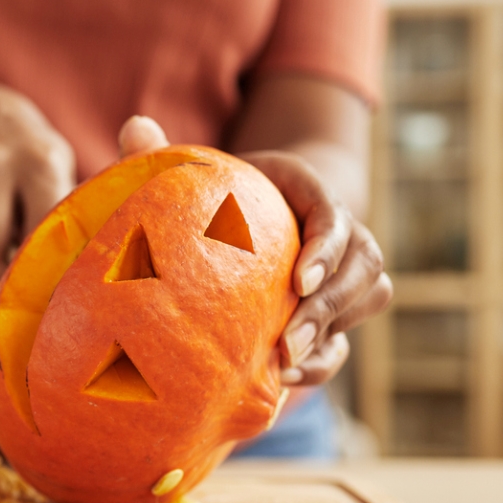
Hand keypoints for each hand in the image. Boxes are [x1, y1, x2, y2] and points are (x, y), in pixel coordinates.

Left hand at [115, 117, 391, 386]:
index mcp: (305, 190)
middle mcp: (338, 229)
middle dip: (331, 304)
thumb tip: (134, 123)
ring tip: (286, 363)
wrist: (236, 225)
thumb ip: (158, 156)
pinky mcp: (336, 310)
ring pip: (368, 297)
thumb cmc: (209, 196)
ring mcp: (343, 271)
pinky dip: (323, 360)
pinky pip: (348, 336)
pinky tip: (283, 378)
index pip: (332, 215)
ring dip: (331, 333)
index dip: (325, 247)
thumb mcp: (189, 174)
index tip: (298, 280)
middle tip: (290, 339)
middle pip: (362, 265)